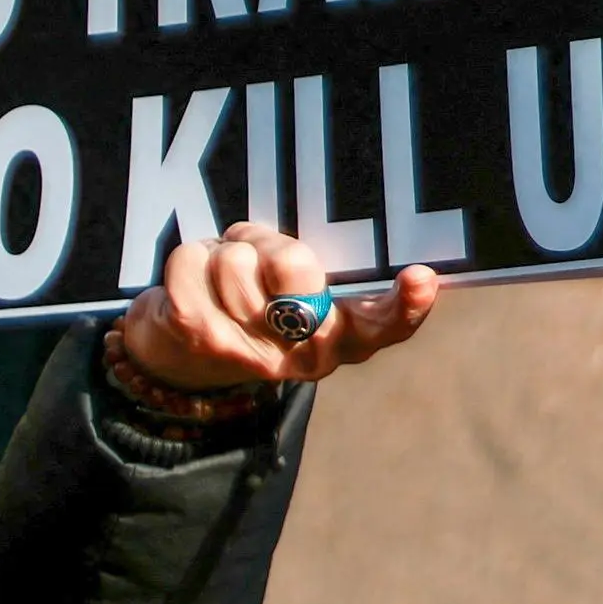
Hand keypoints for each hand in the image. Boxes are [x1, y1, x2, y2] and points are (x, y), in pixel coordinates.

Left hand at [112, 222, 446, 399]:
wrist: (180, 356)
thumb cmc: (252, 306)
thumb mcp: (293, 290)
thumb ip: (306, 275)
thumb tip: (291, 265)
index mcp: (340, 340)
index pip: (385, 326)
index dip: (405, 304)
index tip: (422, 278)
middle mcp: (303, 355)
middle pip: (296, 267)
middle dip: (270, 247)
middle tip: (259, 263)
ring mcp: (251, 351)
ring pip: (237, 260)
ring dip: (224, 253)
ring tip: (223, 279)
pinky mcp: (198, 336)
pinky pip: (191, 261)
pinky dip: (187, 259)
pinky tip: (193, 286)